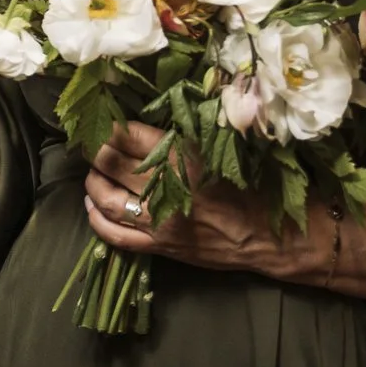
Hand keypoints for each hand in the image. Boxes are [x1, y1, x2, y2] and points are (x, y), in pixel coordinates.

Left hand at [83, 120, 288, 276]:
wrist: (274, 236)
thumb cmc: (254, 185)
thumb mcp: (222, 148)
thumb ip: (186, 135)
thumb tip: (151, 121)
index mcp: (182, 156)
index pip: (128, 135)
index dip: (110, 126)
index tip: (103, 120)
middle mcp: (165, 186)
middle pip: (111, 163)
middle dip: (95, 150)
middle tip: (91, 143)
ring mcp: (159, 220)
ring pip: (106, 199)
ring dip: (93, 182)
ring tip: (93, 172)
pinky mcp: (161, 245)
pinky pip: (116, 235)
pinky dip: (97, 219)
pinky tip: (92, 205)